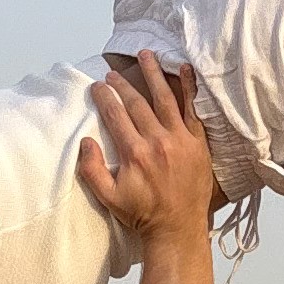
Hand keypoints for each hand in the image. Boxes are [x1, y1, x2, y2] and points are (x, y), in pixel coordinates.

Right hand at [78, 52, 215, 247]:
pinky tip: (184, 69)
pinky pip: (193, 110)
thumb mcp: (108, 197)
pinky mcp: (197, 143)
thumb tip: (85, 142)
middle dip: (123, 84)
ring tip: (146, 55)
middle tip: (114, 73)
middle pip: (137, 103)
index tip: (97, 86)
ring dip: (154, 74)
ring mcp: (180, 140)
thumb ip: (92, 169)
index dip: (104, 97)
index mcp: (135, 153)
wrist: (177, 228)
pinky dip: (189, 88)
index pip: (115, 115)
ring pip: (165, 98)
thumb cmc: (142, 214)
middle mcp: (158, 141)